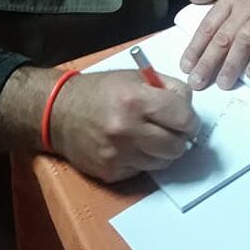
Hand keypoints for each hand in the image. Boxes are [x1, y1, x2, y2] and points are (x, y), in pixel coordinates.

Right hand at [50, 71, 199, 182]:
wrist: (59, 112)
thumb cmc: (102, 90)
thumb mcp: (137, 77)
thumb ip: (169, 88)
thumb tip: (190, 107)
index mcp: (136, 100)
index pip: (183, 118)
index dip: (190, 119)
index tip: (187, 119)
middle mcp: (127, 130)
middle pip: (177, 146)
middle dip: (180, 137)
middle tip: (173, 129)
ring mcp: (118, 155)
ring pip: (163, 162)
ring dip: (163, 150)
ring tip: (151, 136)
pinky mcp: (111, 172)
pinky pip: (143, 170)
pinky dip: (144, 159)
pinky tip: (133, 145)